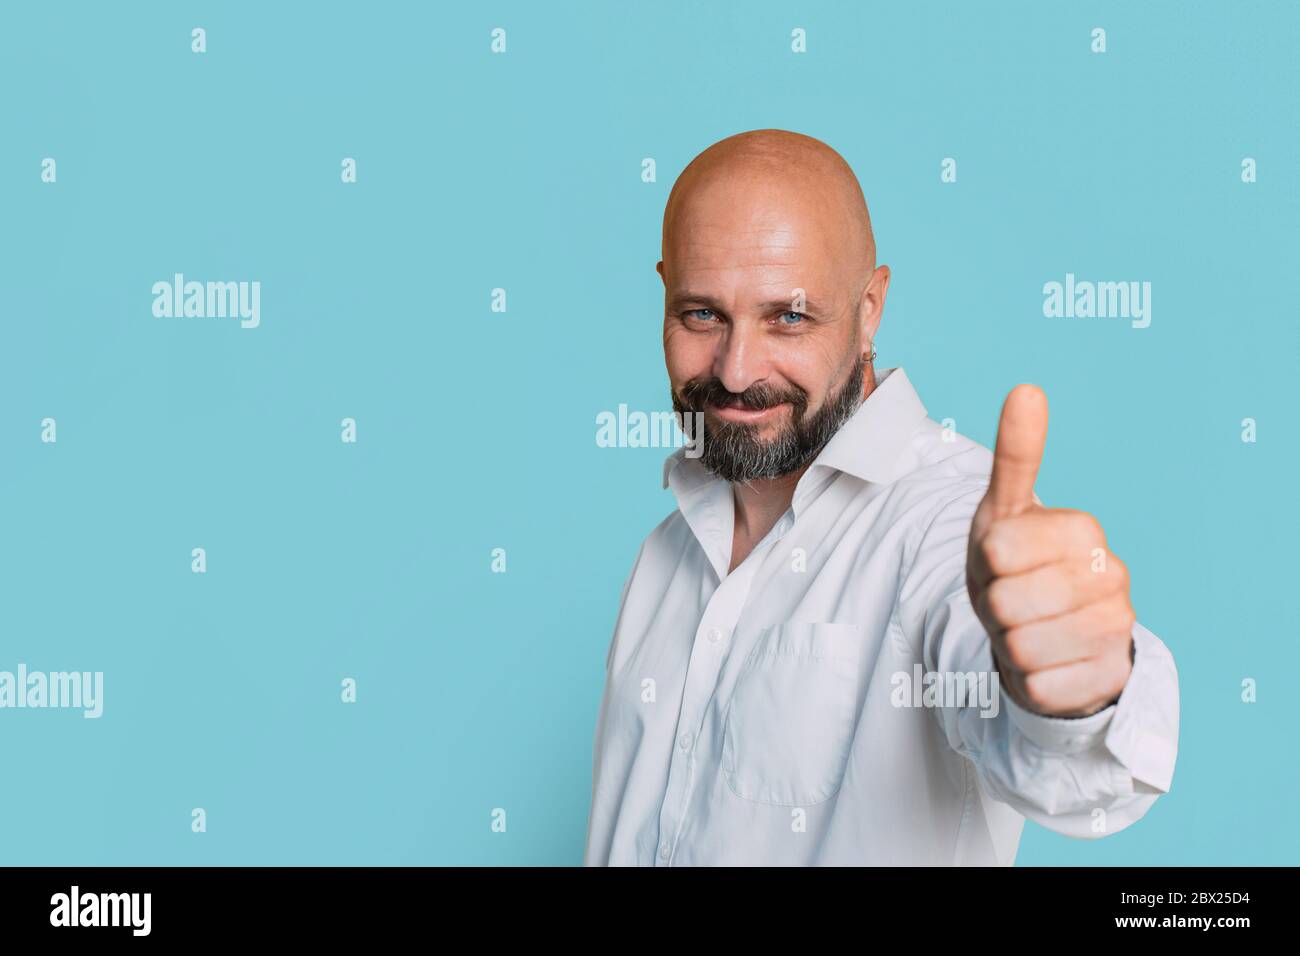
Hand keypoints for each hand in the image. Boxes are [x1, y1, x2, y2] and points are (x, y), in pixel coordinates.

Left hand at [965, 385, 1134, 717]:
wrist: (1046, 633)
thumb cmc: (1017, 566)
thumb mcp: (1005, 511)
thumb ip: (1017, 454)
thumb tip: (1026, 389)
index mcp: (1083, 528)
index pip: (997, 550)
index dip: (986, 562)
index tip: (1004, 562)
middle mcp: (1112, 575)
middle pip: (1005, 602)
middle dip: (994, 606)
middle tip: (1012, 601)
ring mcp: (1115, 630)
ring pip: (1020, 647)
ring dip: (1008, 643)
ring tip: (1028, 629)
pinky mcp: (1107, 679)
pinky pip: (1038, 686)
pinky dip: (1027, 679)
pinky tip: (1047, 663)